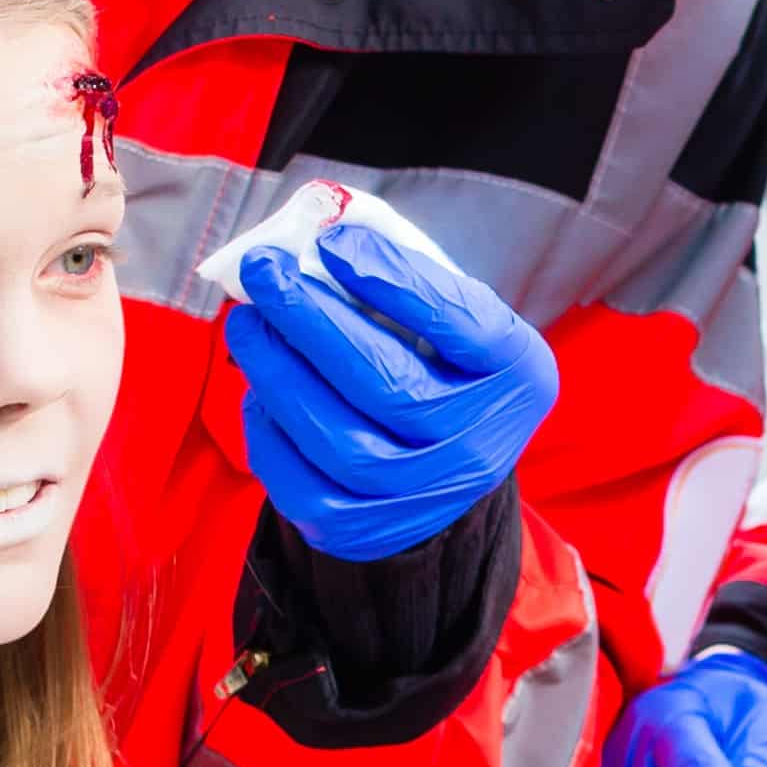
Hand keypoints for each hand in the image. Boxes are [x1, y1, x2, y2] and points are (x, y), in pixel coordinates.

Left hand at [222, 209, 561, 563]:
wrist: (446, 468)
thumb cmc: (444, 368)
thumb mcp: (456, 319)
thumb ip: (406, 277)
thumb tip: (320, 237)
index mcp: (517, 375)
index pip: (459, 322)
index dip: (393, 280)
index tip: (332, 241)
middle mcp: (481, 445)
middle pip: (390, 385)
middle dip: (313, 321)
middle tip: (265, 270)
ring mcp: (424, 497)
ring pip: (340, 440)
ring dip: (279, 372)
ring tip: (248, 323)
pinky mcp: (365, 529)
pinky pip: (303, 484)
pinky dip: (269, 429)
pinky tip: (260, 386)